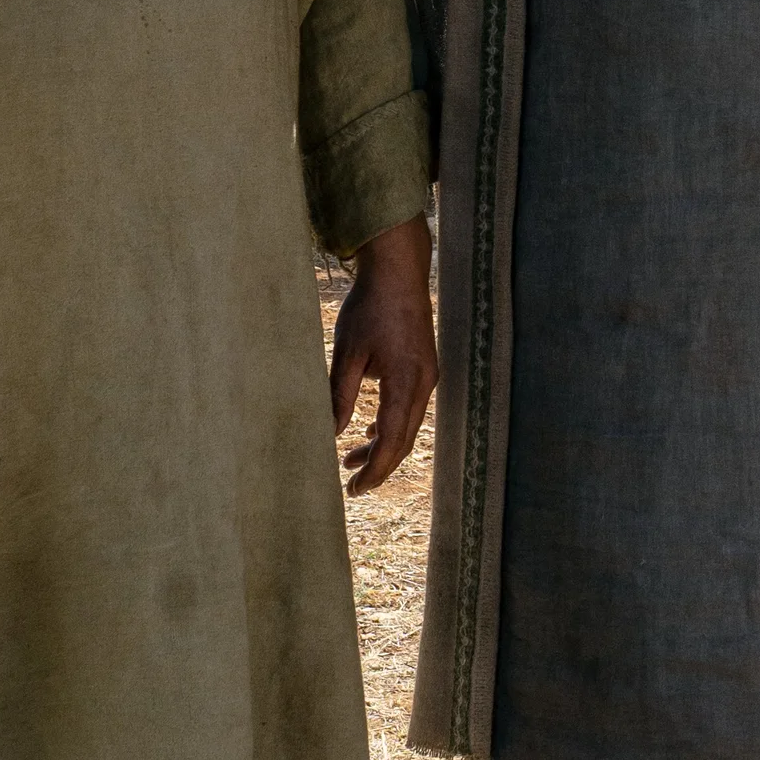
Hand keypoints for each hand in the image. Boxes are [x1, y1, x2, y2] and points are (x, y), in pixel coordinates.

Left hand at [329, 217, 434, 494]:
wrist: (398, 270)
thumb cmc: (370, 306)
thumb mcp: (347, 352)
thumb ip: (340, 395)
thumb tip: (331, 433)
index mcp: (406, 381)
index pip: (392, 440)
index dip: (374, 469)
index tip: (353, 489)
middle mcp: (424, 382)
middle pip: (404, 439)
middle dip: (378, 465)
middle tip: (350, 484)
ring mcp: (428, 374)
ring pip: (408, 425)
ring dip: (382, 445)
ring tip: (350, 460)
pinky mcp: (424, 366)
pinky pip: (411, 407)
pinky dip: (391, 424)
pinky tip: (368, 430)